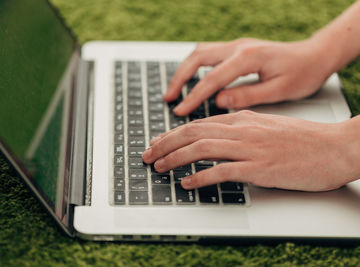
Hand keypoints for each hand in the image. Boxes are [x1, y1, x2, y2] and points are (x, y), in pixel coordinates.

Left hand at [142, 111, 359, 191]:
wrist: (335, 147)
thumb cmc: (303, 140)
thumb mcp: (266, 126)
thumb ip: (241, 128)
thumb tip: (217, 135)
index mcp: (242, 119)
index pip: (198, 123)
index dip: (172, 134)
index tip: (157, 143)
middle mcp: (242, 130)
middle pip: (193, 133)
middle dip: (164, 144)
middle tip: (147, 155)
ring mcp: (250, 148)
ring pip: (202, 148)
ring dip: (175, 158)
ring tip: (159, 167)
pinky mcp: (260, 167)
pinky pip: (223, 171)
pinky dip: (201, 177)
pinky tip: (188, 183)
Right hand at [164, 38, 332, 115]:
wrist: (316, 55)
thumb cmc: (303, 74)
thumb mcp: (280, 90)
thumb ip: (247, 96)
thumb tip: (219, 101)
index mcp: (249, 57)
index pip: (213, 78)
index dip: (194, 96)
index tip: (180, 111)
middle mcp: (239, 47)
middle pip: (198, 58)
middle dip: (180, 79)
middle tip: (169, 99)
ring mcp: (237, 45)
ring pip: (200, 53)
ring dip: (184, 71)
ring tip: (174, 91)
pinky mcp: (238, 49)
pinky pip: (208, 54)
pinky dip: (194, 67)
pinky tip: (191, 80)